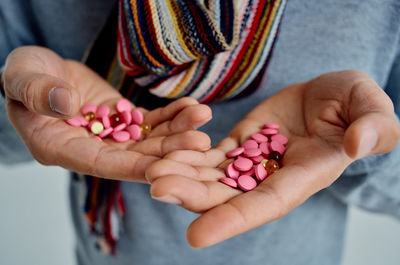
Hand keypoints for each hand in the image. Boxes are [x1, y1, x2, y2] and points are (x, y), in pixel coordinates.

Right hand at [2, 46, 211, 181]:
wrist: (41, 70)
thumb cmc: (24, 76)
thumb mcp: (22, 79)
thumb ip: (38, 93)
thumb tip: (66, 103)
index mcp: (62, 149)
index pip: (100, 164)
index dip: (131, 167)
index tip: (163, 168)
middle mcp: (91, 149)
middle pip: (133, 156)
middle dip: (167, 151)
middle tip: (200, 143)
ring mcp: (111, 135)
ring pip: (147, 139)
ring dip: (176, 132)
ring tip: (203, 117)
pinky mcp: (124, 119)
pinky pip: (150, 121)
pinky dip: (171, 116)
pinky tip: (192, 107)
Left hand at [146, 70, 399, 246]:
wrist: (330, 94)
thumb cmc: (356, 102)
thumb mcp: (372, 108)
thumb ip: (373, 128)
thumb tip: (357, 145)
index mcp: (307, 175)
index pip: (268, 204)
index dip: (233, 220)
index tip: (195, 237)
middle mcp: (274, 176)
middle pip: (230, 194)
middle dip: (193, 195)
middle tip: (157, 189)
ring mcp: (254, 160)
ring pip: (214, 175)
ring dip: (183, 176)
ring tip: (152, 171)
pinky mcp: (241, 142)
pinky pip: (211, 153)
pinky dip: (189, 155)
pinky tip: (166, 153)